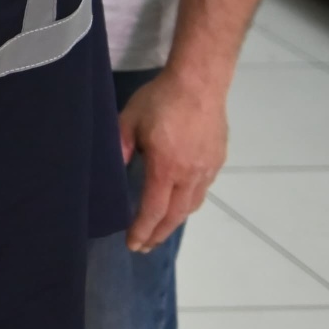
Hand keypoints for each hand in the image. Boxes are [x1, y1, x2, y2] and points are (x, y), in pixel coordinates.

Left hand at [118, 65, 230, 251]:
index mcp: (166, 168)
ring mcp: (207, 169)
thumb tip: (110, 173)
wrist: (199, 82)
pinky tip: (180, 200)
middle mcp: (190, 175)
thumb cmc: (160, 99)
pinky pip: (202, 190)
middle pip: (175, 215)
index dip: (142, 230)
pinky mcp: (217, 160)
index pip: (154, 210)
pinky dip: (189, 202)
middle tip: (145, 245)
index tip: (132, 244)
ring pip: (192, 205)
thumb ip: (119, 149)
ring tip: (160, 228)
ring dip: (175, 220)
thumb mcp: (129, 121)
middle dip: (158, 234)